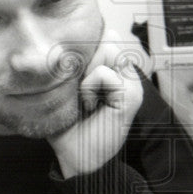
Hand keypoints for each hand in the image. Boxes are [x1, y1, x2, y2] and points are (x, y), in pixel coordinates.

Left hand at [48, 31, 143, 178]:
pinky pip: (104, 73)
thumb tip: (60, 42)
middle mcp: (125, 73)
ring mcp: (132, 83)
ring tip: (85, 97)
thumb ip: (70, 65)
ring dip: (87, 73)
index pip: (105, 35)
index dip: (86, 46)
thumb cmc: (69, 126)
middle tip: (80, 87)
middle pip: (107, 37)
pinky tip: (89, 105)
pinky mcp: (131, 95)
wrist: (78, 158)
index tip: (74, 74)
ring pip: (108, 49)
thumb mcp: (66, 90)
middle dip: (86, 57)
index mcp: (113, 69)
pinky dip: (89, 87)